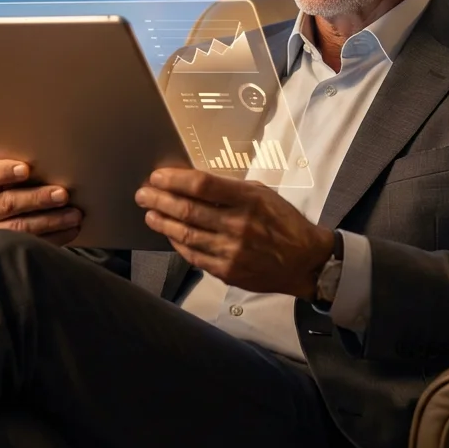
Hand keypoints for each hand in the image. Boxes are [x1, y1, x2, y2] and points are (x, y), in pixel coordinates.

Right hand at [0, 160, 83, 244]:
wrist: (18, 219)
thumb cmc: (23, 189)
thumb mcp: (18, 179)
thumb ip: (28, 172)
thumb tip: (57, 164)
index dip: (4, 171)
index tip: (26, 169)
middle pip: (8, 203)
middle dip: (38, 199)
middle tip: (63, 195)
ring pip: (20, 227)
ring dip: (51, 221)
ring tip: (74, 215)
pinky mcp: (6, 250)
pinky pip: (31, 244)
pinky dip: (55, 237)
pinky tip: (72, 230)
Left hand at [135, 168, 333, 299]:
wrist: (305, 261)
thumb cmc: (284, 222)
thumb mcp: (263, 194)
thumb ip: (231, 190)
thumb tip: (194, 183)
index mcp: (248, 200)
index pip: (202, 185)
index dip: (174, 180)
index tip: (157, 176)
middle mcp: (238, 225)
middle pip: (188, 210)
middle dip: (159, 200)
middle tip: (143, 194)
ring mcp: (231, 251)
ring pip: (186, 235)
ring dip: (163, 223)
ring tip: (150, 214)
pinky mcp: (227, 271)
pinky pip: (194, 256)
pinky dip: (178, 244)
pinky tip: (169, 234)